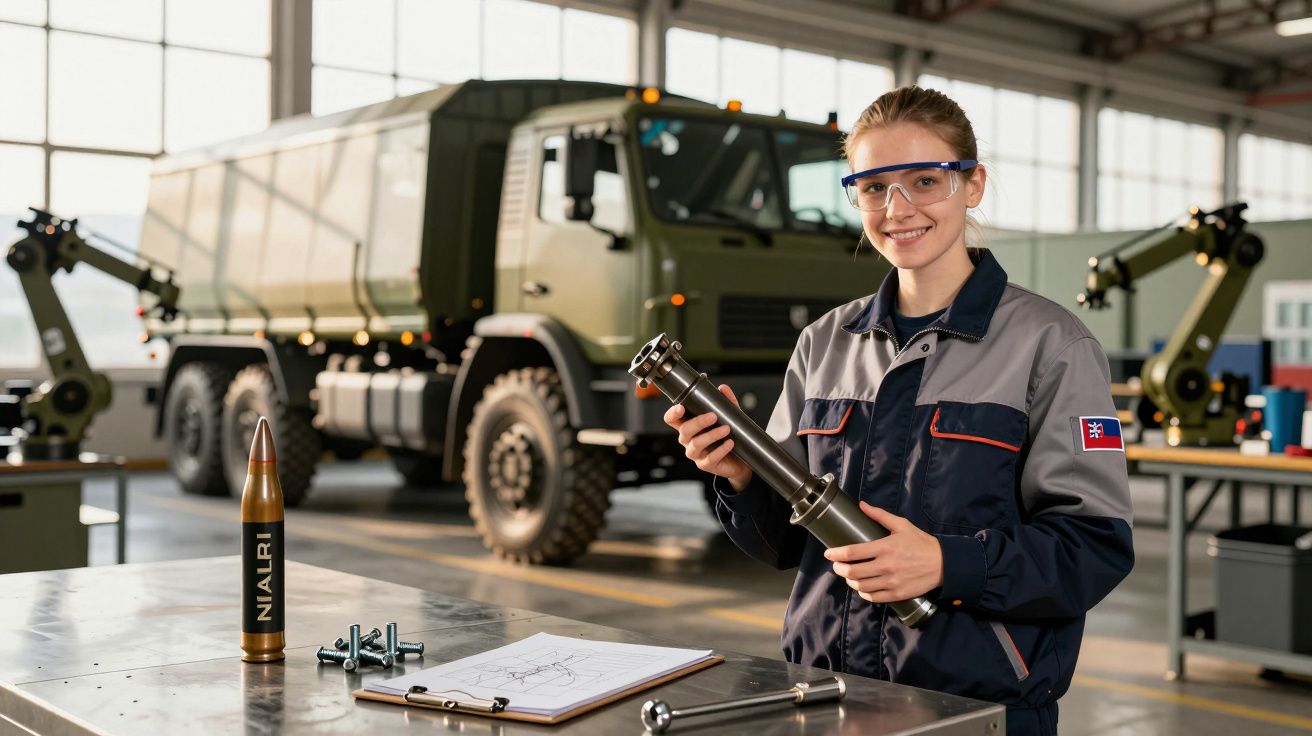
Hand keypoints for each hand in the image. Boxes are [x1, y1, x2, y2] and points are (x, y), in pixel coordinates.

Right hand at [663, 384, 751, 490]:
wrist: (740, 461)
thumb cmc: (729, 437)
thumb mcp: (729, 417)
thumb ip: (726, 403)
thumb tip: (723, 388)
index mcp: (689, 426)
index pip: (672, 419)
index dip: (673, 414)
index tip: (681, 407)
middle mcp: (688, 440)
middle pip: (684, 430)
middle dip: (698, 422)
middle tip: (714, 416)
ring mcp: (696, 454)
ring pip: (696, 444)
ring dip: (712, 435)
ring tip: (726, 429)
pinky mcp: (705, 465)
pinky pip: (710, 458)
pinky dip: (721, 450)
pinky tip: (730, 443)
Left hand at [824, 502, 943, 603]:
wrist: (943, 564)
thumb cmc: (921, 542)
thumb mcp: (902, 525)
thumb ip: (880, 515)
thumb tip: (862, 505)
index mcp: (885, 547)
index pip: (852, 552)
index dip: (836, 554)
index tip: (828, 553)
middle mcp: (886, 566)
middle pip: (852, 571)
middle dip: (839, 569)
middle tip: (837, 565)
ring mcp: (891, 581)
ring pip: (861, 586)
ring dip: (850, 581)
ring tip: (848, 576)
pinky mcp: (897, 593)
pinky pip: (874, 597)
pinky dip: (863, 593)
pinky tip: (862, 588)